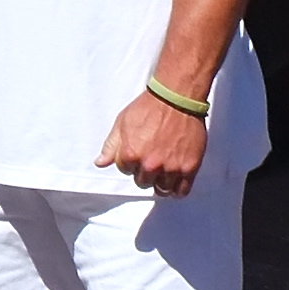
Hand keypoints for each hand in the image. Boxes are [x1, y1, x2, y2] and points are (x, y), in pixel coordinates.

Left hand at [96, 84, 206, 198]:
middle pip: (142, 182)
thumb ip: (111, 146)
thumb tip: (100, 163)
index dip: (129, 160)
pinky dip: (176, 189)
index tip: (136, 152)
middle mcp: (151, 164)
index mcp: (131, 154)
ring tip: (162, 169)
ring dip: (160, 181)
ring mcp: (171, 168)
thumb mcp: (122, 122)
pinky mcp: (189, 168)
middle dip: (143, 172)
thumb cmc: (149, 107)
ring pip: (162, 189)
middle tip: (150, 158)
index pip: (124, 170)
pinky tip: (174, 179)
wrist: (176, 98)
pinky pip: (181, 191)